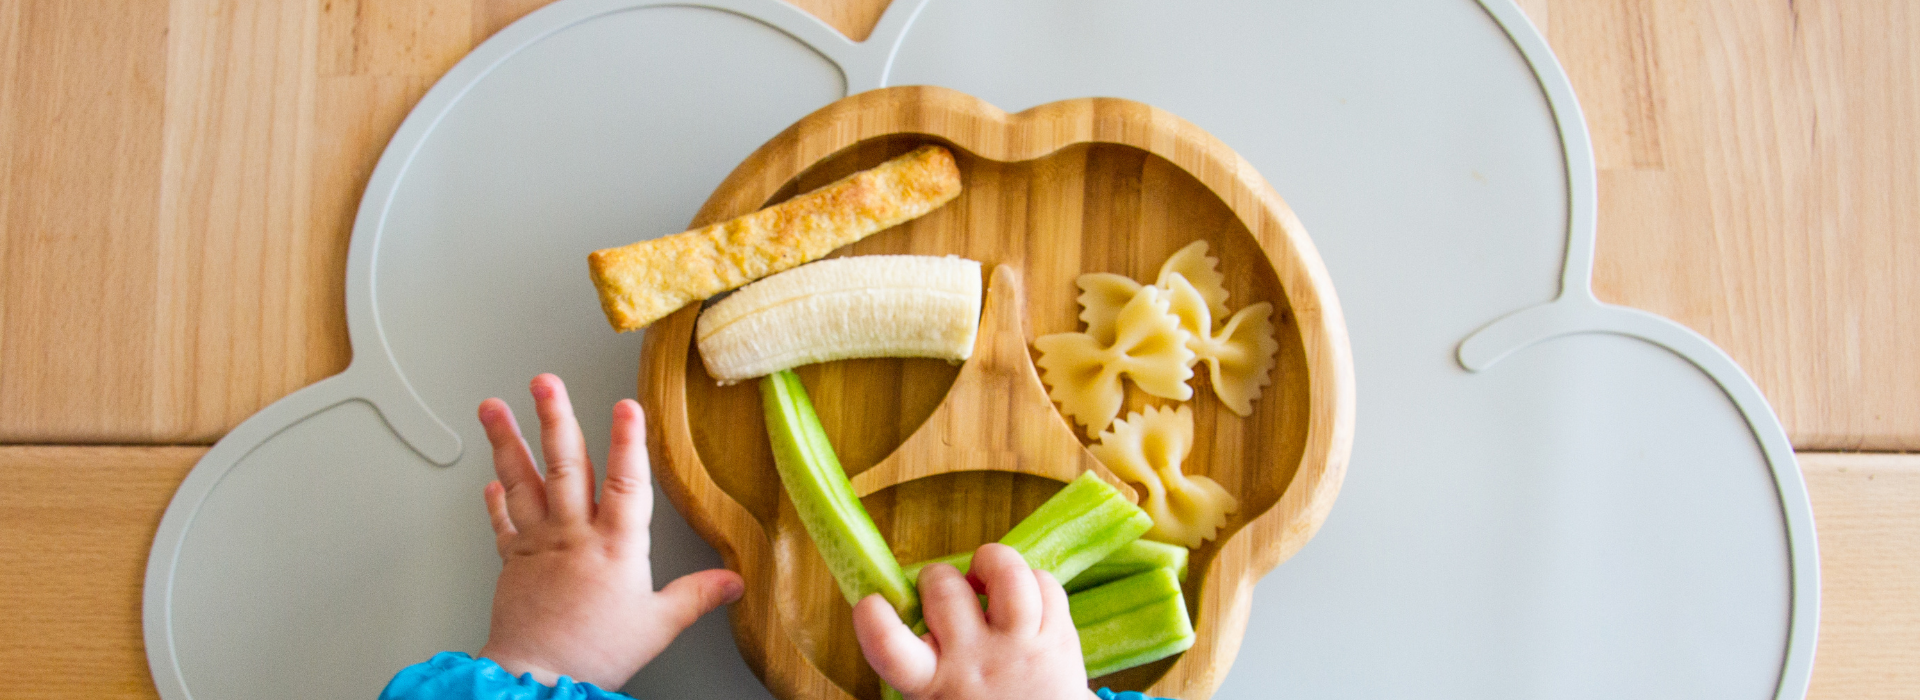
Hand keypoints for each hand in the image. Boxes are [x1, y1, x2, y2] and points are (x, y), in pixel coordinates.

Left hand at [475, 374, 744, 688]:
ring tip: (494, 407)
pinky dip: (495, 497)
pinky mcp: (513, 561)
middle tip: (545, 383)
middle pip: (565, 466)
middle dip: (555, 419)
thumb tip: (733, 582)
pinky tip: (491, 476)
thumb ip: (696, 596)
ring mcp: (538, 544)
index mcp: (616, 546)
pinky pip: (502, 521)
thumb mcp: (658, 625)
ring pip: (523, 482)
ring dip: (507, 442)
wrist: (537, 679)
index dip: (628, 442)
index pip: (626, 483)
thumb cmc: (594, 653)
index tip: (627, 405)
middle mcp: (574, 535)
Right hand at [852, 543, 1096, 699]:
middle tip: (948, 596)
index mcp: (929, 683)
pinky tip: (1026, 600)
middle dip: (939, 577)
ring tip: (988, 579)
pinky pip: (1045, 583)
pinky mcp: (1058, 639)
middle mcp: (973, 661)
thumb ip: (919, 661)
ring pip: (1007, 573)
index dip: (873, 615)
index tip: (872, 602)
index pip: (888, 644)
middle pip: (944, 587)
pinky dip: (1034, 581)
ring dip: (992, 562)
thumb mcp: (937, 697)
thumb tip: (898, 601)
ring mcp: (1019, 647)